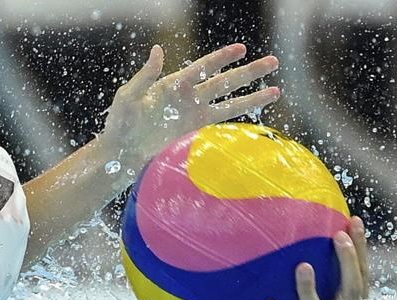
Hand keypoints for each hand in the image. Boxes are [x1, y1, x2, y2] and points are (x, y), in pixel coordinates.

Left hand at [101, 43, 280, 172]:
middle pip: (224, 82)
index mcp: (172, 85)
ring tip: (277, 91)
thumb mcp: (128, 96)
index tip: (242, 49)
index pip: (203, 67)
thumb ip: (145, 75)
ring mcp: (193, 116)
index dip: (222, 58)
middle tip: (274, 61)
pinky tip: (256, 116)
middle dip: (249, 72)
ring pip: (229, 104)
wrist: (119, 154)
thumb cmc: (119, 124)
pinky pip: (220, 125)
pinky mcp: (193, 134)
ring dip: (252, 97)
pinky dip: (237, 121)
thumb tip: (158, 50)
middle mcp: (188, 98)